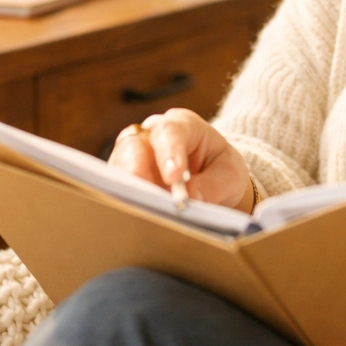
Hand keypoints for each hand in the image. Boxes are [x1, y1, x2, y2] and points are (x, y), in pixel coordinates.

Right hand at [107, 108, 254, 211]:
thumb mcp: (230, 175)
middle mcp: (151, 136)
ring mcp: (132, 157)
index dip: (168, 153)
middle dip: (137, 172)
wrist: (213, 183)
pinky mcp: (123, 180)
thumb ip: (214, 185)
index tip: (173, 177)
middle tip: (150, 199)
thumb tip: (190, 199)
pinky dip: (124, 204)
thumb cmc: (221, 171)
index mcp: (182, 125)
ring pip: (118, 169)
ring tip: (144, 214)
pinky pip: (115, 190)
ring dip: (128, 192)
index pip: (170, 131)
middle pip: (132, 146)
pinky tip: (135, 219)